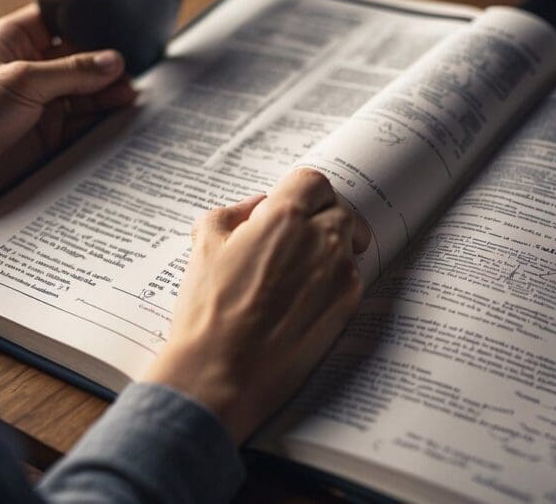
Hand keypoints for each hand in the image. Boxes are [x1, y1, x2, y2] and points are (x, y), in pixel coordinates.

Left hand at [0, 4, 135, 226]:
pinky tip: (122, 116)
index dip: (88, 24)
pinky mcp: (49, 136)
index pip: (59, 23)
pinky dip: (103, 122)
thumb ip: (74, 71)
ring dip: (108, 94)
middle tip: (131, 73)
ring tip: (132, 96)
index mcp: (15, 42)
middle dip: (106, 65)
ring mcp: (41, 104)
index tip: (120, 29)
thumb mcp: (23, 81)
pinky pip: (84, 126)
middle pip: (80, 61)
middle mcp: (31, 71)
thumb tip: (115, 61)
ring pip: (86, 94)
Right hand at [143, 168, 371, 443]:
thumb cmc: (208, 310)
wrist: (221, 374)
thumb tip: (258, 205)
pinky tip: (303, 301)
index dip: (302, 191)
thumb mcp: (205, 245)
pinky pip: (350, 277)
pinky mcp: (348, 304)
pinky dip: (333, 280)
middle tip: (299, 238)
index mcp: (284, 217)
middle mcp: (320, 238)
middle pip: (337, 209)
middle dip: (320, 218)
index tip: (295, 205)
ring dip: (328, 248)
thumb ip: (233, 212)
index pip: (313, 181)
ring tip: (296, 274)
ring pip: (346, 243)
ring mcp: (340, 272)